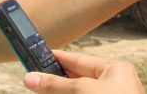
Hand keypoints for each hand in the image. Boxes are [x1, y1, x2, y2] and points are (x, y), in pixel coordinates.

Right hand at [23, 50, 144, 93]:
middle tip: (36, 76)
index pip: (80, 60)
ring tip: (41, 89)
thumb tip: (30, 78)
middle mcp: (115, 86)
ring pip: (78, 92)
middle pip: (78, 78)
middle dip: (56, 79)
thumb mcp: (81, 91)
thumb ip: (55, 84)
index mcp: (116, 71)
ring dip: (59, 92)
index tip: (39, 56)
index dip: (58, 58)